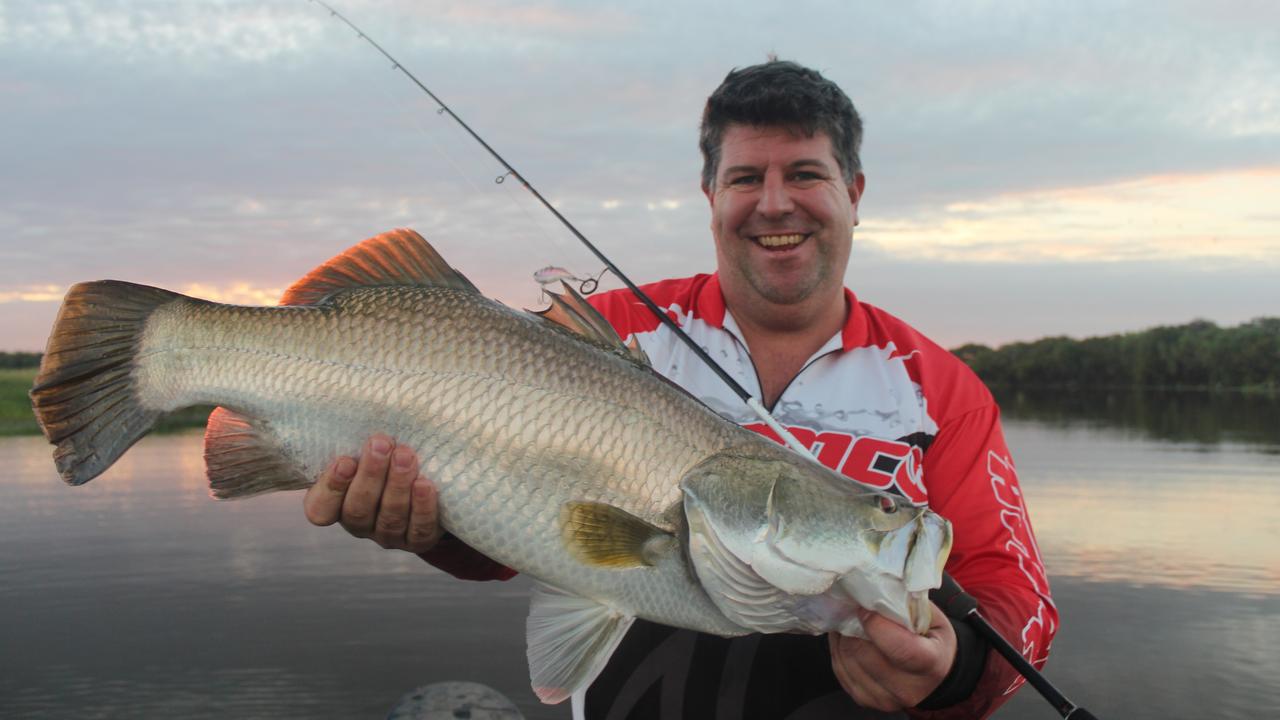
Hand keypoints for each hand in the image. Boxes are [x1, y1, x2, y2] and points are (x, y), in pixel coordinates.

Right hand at [302, 434, 442, 552]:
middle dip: (370, 475)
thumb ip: (357, 434)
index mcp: (337, 503)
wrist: (432, 481)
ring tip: (406, 455)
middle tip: (381, 443)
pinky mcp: (419, 540)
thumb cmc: (388, 453)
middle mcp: (360, 523)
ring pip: (389, 518)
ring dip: (397, 485)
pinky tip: (426, 484)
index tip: (344, 460)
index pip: (320, 508)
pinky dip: (422, 507)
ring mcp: (388, 535)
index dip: (330, 487)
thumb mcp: (368, 446)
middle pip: (358, 509)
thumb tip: (359, 396)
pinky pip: (419, 530)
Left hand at [828, 602, 956, 710]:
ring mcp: (885, 698)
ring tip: (850, 621)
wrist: (937, 676)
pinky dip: (839, 649)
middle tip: (852, 609)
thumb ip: (906, 604)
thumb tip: (874, 586)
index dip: (875, 625)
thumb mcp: (932, 618)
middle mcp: (907, 688)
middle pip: (864, 653)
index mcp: (929, 664)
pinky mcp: (865, 700)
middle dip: (852, 626)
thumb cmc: (933, 640)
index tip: (865, 607)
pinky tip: (847, 637)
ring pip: (846, 660)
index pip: (898, 648)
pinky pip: (840, 669)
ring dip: (843, 636)